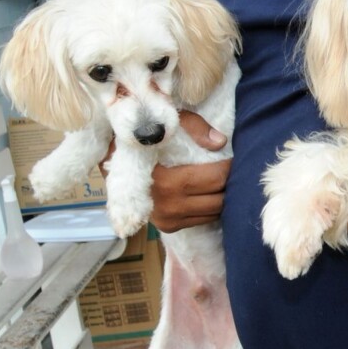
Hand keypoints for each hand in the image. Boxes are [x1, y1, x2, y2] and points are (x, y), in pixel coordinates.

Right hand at [146, 111, 229, 231]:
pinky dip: (211, 207)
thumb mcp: (166, 122)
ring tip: (222, 179)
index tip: (234, 156)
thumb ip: (194, 126)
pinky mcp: (168, 226)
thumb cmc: (143, 138)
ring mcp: (167, 219)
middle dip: (230, 182)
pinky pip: (204, 219)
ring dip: (223, 196)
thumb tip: (220, 142)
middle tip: (233, 168)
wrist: (113, 162)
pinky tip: (208, 191)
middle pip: (219, 197)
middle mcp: (167, 205)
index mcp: (165, 181)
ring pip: (215, 211)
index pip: (215, 177)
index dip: (229, 165)